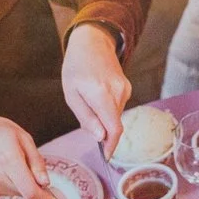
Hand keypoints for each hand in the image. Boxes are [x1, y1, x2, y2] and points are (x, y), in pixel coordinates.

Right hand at [0, 111, 59, 198]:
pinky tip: (4, 169)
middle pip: (27, 192)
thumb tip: (46, 182)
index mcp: (8, 159)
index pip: (30, 190)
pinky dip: (14, 184)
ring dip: (23, 182)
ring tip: (12, 163)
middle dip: (35, 184)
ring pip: (20, 193)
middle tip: (28, 165)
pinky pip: (10, 192)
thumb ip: (36, 161)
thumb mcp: (22, 137)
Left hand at [60, 25, 132, 154]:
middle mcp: (117, 92)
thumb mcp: (71, 94)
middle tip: (87, 121)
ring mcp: (125, 89)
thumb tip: (100, 137)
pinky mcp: (127, 87)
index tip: (106, 157)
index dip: (112, 146)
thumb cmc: (76, 68)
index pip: (114, 128)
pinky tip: (97, 95)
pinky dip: (108, 109)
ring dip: (104, 118)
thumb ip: (86, 117)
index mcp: (100, 94)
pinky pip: (118, 106)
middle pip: (114, 124)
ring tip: (89, 101)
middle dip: (103, 131)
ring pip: (116, 115)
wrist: (92, 42)